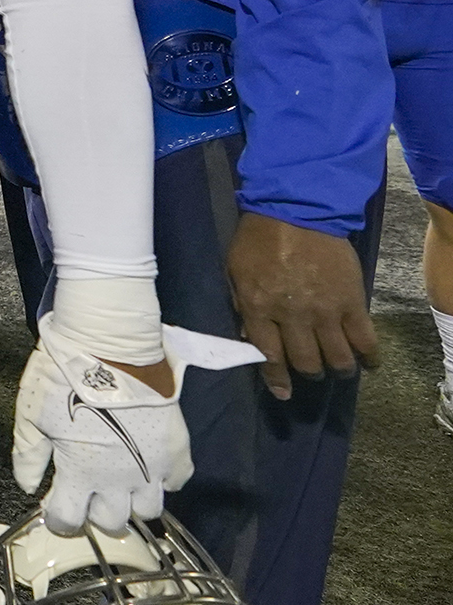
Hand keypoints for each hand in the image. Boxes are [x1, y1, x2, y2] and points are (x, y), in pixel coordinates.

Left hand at [11, 334, 189, 533]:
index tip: (57, 508)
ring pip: (149, 510)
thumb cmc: (62, 379)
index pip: (69, 520)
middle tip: (91, 494)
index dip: (60, 520)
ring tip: (122, 485)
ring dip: (133, 503)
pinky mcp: (176, 449)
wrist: (108, 347)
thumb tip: (29, 487)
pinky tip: (149, 467)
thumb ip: (29, 457)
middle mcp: (119, 480)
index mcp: (80, 473)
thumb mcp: (30, 416)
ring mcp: (152, 467)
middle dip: (98, 514)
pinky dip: (164, 481)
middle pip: (113, 522)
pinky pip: (177, 482)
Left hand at [227, 211, 378, 399]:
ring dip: (337, 370)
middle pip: (304, 361)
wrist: (296, 211)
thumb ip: (241, 306)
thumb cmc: (258, 239)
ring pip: (335, 358)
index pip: (268, 356)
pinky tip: (368, 364)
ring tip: (337, 371)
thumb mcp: (235, 272)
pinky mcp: (352, 302)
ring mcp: (325, 311)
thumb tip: (248, 337)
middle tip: (311, 373)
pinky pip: (365, 339)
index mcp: (259, 308)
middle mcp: (293, 316)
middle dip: (308, 373)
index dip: (276, 379)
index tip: (283, 393)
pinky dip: (369, 357)